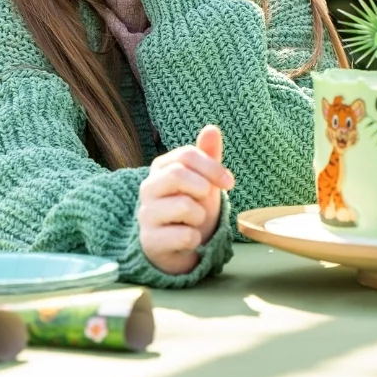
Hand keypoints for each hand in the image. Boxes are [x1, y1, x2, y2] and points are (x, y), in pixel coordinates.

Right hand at [137, 125, 234, 274]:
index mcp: (160, 169)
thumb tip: (211, 128)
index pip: (186, 155)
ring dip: (201, 216)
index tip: (229, 182)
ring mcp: (146, 214)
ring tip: (194, 222)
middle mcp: (148, 188)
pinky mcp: (150, 240)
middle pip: (177, 174)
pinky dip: (196, 239)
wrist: (176, 248)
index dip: (212, 167)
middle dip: (203, 188)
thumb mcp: (203, 181)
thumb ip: (207, 156)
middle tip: (207, 200)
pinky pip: (186, 236)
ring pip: (184, 206)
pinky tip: (188, 240)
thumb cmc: (190, 210)